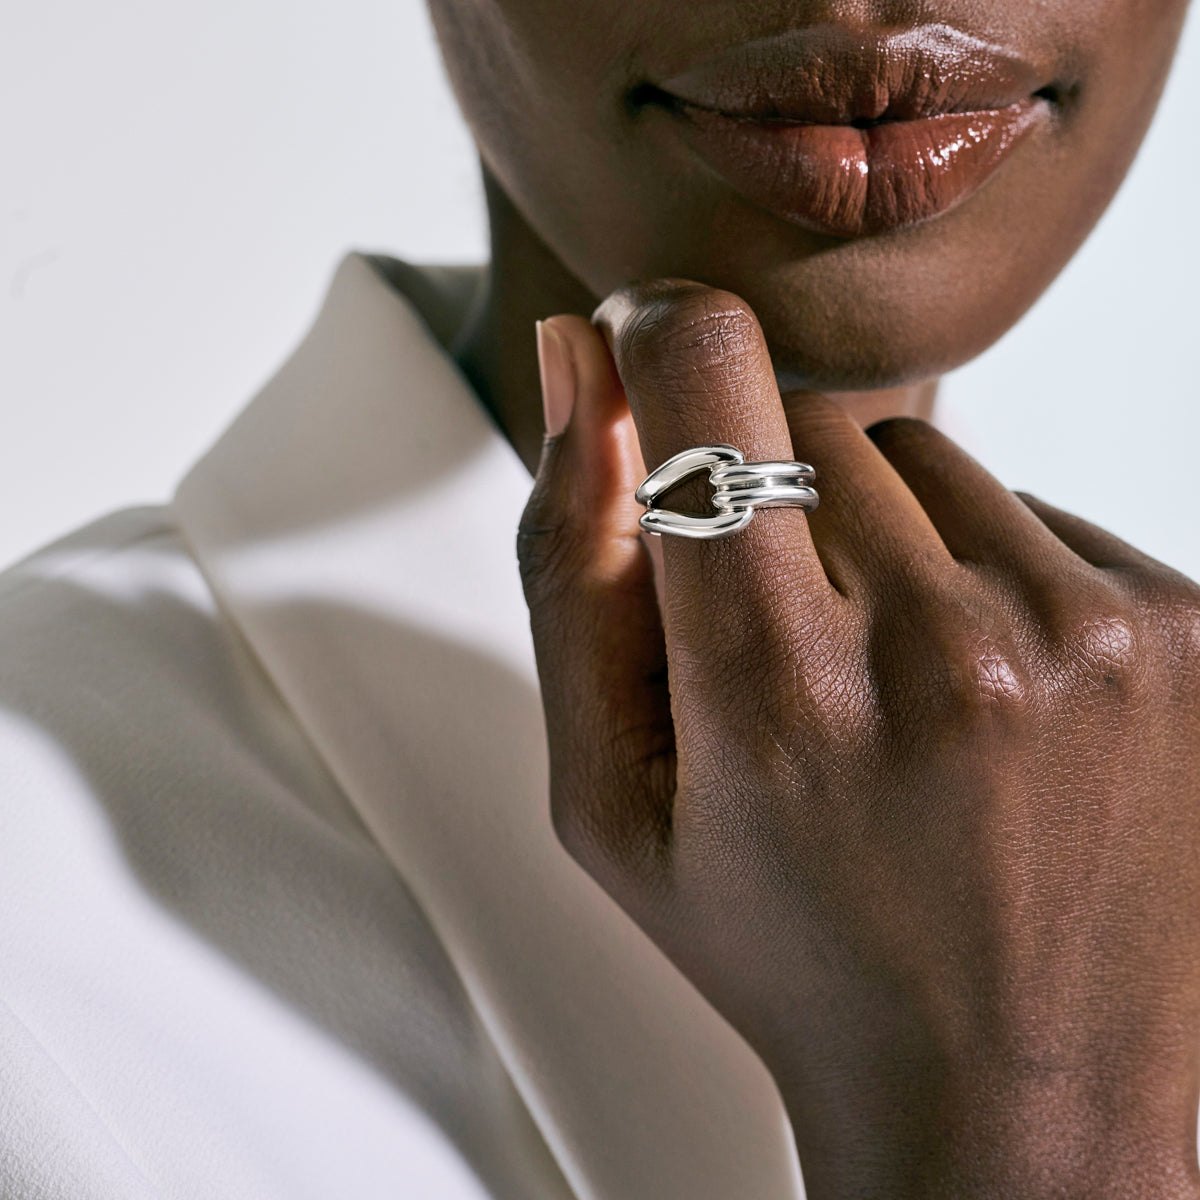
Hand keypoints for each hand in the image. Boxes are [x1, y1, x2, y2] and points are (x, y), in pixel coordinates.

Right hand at [519, 282, 1199, 1198]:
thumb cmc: (785, 947)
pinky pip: (1029, 512)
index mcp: (774, 691)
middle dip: (770, 504)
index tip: (644, 358)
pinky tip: (979, 700)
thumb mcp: (613, 799)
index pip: (701, 374)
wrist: (1014, 1092)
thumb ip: (571, 571)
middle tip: (783, 650)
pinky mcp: (1177, 626)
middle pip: (811, 426)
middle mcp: (944, 645)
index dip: (655, 337)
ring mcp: (1085, 632)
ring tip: (887, 687)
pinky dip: (980, 575)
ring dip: (881, 540)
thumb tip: (570, 363)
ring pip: (922, 459)